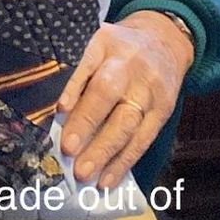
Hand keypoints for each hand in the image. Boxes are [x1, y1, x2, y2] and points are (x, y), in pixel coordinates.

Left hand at [58, 10, 193, 188]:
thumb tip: (54, 108)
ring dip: (105, 152)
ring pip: (128, 123)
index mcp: (105, 43)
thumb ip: (77, 68)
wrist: (165, 40)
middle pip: (109, 94)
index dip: (74, 86)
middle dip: (87, 125)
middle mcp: (129, 65)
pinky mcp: (163, 110)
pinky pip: (144, 139)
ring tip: (85, 174)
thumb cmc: (119, 47)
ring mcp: (149, 89)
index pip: (88, 64)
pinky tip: (108, 179)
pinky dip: (124, 162)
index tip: (60, 110)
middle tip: (68, 152)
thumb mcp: (96, 42)